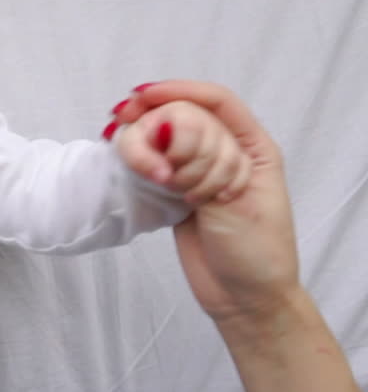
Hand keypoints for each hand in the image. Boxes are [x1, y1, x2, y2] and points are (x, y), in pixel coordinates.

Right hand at [111, 82, 297, 321]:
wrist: (244, 300)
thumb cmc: (257, 252)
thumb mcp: (237, 201)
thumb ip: (203, 161)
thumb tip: (164, 124)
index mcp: (254, 148)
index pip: (217, 101)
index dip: (180, 91)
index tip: (143, 96)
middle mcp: (226, 152)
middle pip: (184, 115)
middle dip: (162, 129)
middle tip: (156, 169)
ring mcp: (198, 170)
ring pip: (164, 137)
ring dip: (149, 149)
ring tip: (154, 179)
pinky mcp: (176, 189)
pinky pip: (154, 161)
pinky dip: (141, 161)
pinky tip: (134, 168)